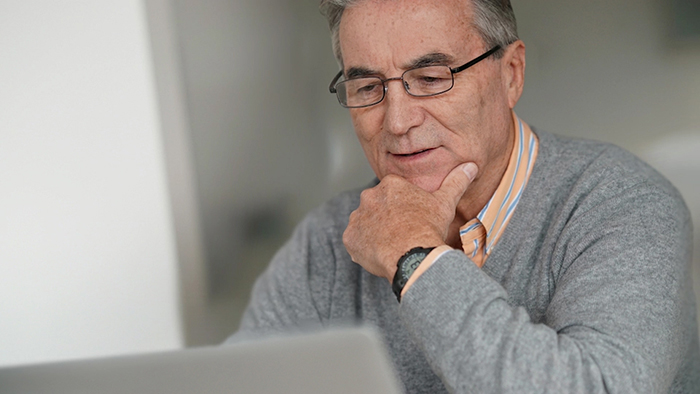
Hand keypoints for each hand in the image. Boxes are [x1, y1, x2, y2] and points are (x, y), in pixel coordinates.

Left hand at [343, 162, 477, 281]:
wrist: (413, 255)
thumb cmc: (429, 227)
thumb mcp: (445, 202)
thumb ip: (456, 182)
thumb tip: (471, 166)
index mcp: (390, 185)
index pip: (394, 193)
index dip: (404, 208)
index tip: (412, 219)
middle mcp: (369, 197)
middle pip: (377, 207)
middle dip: (386, 218)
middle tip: (402, 233)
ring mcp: (357, 217)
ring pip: (365, 223)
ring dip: (374, 231)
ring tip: (392, 244)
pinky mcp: (349, 238)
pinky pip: (355, 241)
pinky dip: (364, 247)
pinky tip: (380, 253)